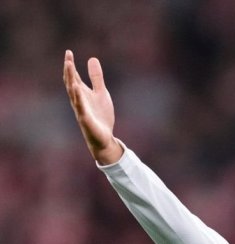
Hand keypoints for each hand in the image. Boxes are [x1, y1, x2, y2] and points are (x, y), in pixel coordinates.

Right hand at [63, 50, 122, 164]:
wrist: (104, 138)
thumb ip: (96, 78)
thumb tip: (92, 58)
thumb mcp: (101, 93)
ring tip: (69, 66)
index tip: (68, 52)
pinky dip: (78, 97)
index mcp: (82, 93)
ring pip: (73, 92)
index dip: (70, 65)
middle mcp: (78, 100)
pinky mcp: (85, 118)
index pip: (74, 77)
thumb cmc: (100, 116)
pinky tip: (76, 87)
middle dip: (69, 70)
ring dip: (71, 79)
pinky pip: (80, 106)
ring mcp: (80, 109)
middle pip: (71, 82)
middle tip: (67, 56)